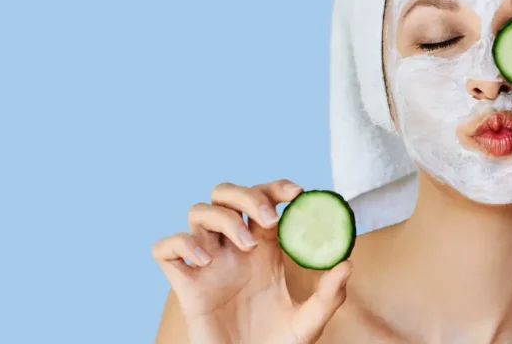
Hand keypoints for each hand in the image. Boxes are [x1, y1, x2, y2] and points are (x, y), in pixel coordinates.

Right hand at [152, 179, 352, 343]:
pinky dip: (181, 245)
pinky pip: (165, 249)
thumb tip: (346, 264)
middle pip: (225, 194)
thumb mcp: (309, 324)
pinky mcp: (185, 285)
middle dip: (246, 194)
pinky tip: (204, 263)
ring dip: (221, 219)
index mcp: (263, 249)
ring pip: (197, 212)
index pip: (263, 200)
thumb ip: (329, 296)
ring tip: (245, 246)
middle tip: (268, 219)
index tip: (297, 193)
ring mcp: (207, 264)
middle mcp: (233, 249)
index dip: (275, 187)